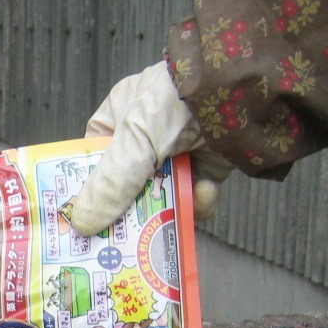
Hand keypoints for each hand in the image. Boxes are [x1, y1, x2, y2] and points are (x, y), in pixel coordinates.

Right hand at [71, 62, 235, 236]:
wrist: (245, 86)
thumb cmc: (180, 98)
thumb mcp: (136, 140)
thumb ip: (111, 183)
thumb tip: (81, 223)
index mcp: (119, 118)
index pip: (94, 161)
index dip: (88, 190)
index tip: (82, 221)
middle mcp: (146, 138)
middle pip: (125, 187)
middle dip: (127, 213)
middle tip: (121, 241)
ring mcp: (178, 153)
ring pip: (162, 198)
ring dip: (167, 211)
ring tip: (170, 218)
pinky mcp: (208, 166)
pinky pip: (194, 197)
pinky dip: (198, 200)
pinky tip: (204, 191)